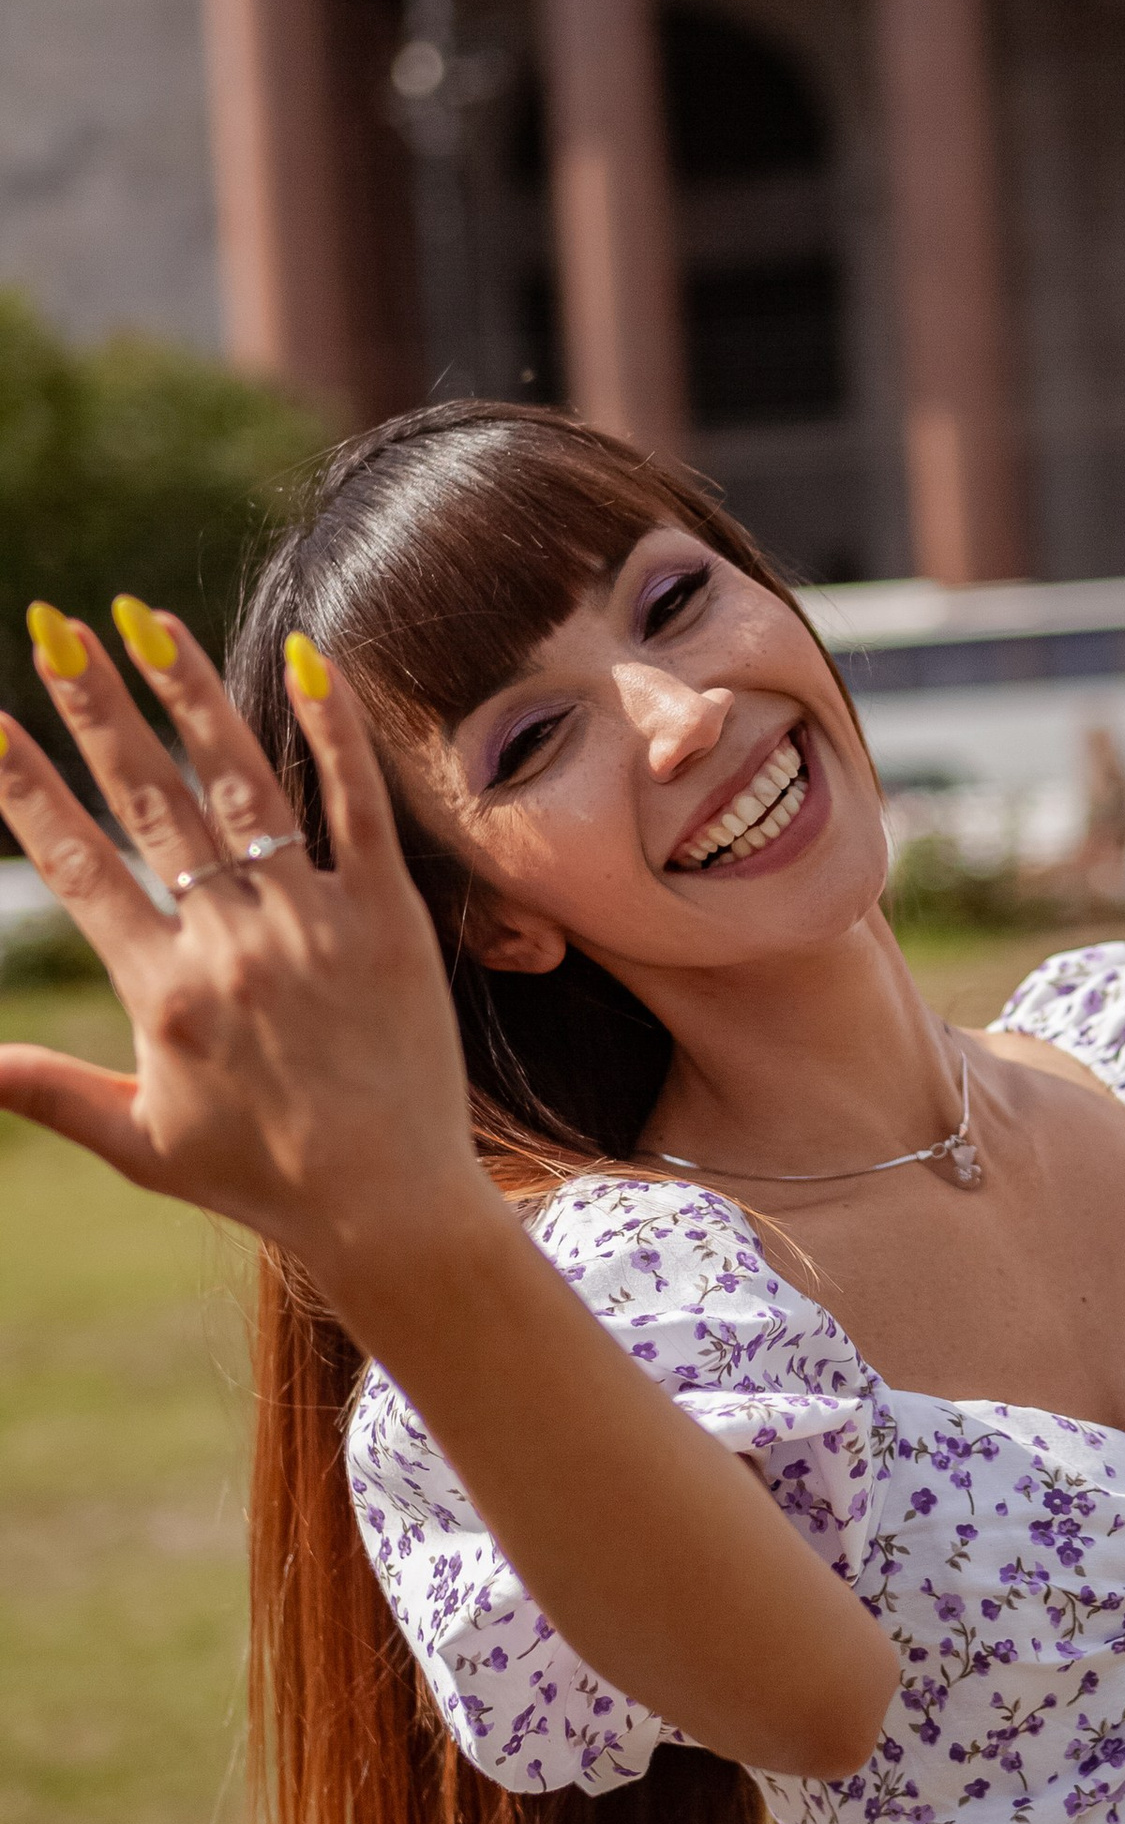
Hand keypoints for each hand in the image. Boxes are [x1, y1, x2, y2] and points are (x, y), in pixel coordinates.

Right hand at [0, 606, 482, 1289]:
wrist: (389, 1202)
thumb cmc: (261, 1178)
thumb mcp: (141, 1140)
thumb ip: (52, 1091)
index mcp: (161, 994)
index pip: (77, 866)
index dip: (25, 790)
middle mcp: (230, 946)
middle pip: (148, 804)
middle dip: (95, 710)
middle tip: (56, 630)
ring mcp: (312, 925)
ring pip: (240, 787)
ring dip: (189, 697)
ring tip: (145, 621)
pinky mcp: (389, 917)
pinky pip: (358, 808)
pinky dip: (334, 733)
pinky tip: (310, 659)